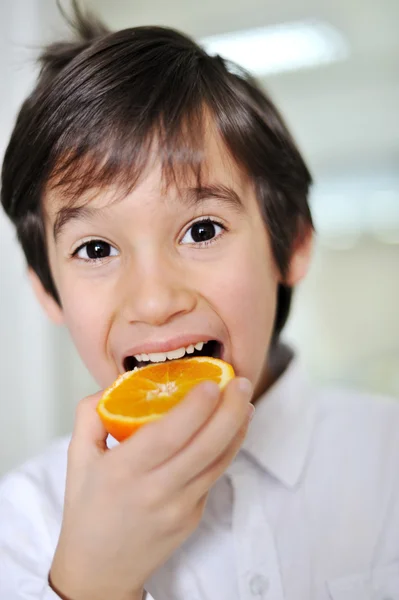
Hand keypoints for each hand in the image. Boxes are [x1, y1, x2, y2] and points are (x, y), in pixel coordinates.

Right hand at [50, 376, 253, 599]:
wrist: (99, 570)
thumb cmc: (87, 508)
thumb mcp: (77, 457)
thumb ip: (91, 414)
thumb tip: (118, 383)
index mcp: (123, 471)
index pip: (167, 435)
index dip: (194, 408)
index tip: (211, 383)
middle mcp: (156, 491)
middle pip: (205, 446)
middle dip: (230, 410)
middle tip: (241, 382)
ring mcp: (179, 507)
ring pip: (218, 461)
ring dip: (237, 427)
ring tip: (243, 399)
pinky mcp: (193, 517)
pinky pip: (214, 475)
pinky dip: (228, 448)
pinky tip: (232, 427)